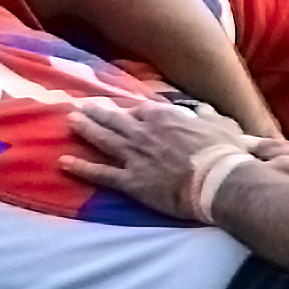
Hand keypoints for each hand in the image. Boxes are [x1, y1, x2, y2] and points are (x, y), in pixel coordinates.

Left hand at [60, 99, 259, 220]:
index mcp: (165, 116)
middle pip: (115, 119)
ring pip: (103, 139)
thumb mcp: (220, 124)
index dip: (127, 109)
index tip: (118, 107)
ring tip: (70, 120)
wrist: (220, 180)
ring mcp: (135, 156)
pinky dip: (80, 167)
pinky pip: (100, 173)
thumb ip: (205, 116)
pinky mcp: (130, 181)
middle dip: (96, 111)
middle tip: (80, 106)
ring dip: (85, 129)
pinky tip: (63, 162)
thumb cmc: (225, 153)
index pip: (139, 109)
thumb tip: (202, 111)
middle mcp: (144, 132)